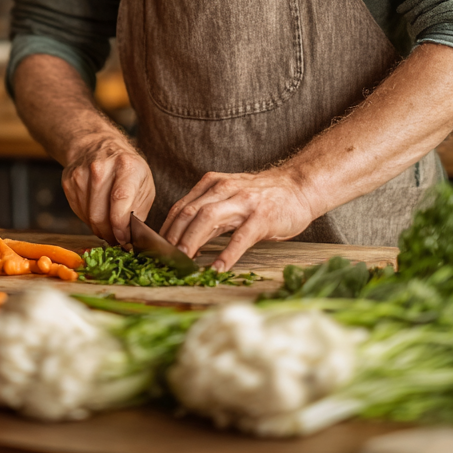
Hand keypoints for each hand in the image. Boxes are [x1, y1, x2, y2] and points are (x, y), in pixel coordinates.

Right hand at [62, 137, 154, 245]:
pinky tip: (97, 211)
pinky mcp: (69, 181)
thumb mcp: (144, 185)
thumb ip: (139, 212)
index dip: (121, 226)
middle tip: (117, 239)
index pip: (120, 200)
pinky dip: (88, 219)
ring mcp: (81, 174)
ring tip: (109, 225)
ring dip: (99, 229)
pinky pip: (78, 212)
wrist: (99, 145)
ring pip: (88, 217)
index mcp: (126, 166)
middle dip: (110, 234)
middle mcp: (101, 167)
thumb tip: (130, 239)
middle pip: (100, 214)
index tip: (124, 239)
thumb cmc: (127, 169)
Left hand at [161, 169, 315, 270]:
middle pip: (189, 212)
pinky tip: (217, 268)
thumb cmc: (261, 197)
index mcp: (212, 184)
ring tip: (182, 262)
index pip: (180, 207)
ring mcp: (243, 202)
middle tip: (162, 259)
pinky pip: (240, 237)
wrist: (298, 186)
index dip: (165, 229)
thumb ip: (208, 211)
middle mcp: (224, 189)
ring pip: (208, 219)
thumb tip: (182, 237)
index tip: (155, 248)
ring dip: (191, 242)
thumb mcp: (229, 196)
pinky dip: (226, 253)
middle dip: (172, 237)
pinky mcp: (262, 216)